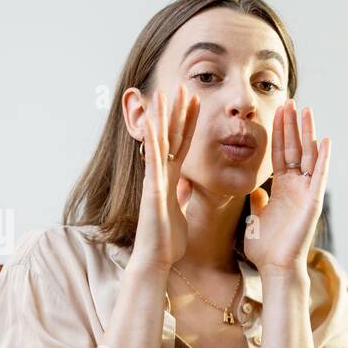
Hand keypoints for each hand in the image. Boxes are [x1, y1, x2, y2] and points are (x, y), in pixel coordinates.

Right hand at [130, 85, 198, 271]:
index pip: (183, 146)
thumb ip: (182, 195)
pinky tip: (153, 124)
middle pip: (172, 138)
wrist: (155, 260)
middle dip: (178, 113)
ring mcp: (154, 181)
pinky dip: (153, 143)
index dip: (189, 124)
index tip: (196, 103)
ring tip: (165, 95)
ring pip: (159, 144)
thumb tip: (186, 184)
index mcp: (171, 180)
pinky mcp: (151, 190)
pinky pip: (153, 162)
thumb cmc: (167, 242)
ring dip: (162, 119)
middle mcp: (161, 176)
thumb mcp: (180, 212)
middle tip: (185, 87)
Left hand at [244, 99, 330, 272]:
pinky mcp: (313, 202)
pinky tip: (325, 141)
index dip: (280, 132)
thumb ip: (258, 202)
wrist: (275, 267)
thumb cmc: (266, 248)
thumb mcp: (256, 219)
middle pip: (295, 149)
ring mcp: (306, 193)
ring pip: (308, 157)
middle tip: (291, 101)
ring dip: (308, 134)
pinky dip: (323, 159)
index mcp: (281, 189)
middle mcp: (296, 187)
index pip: (281, 154)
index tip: (279, 111)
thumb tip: (256, 189)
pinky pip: (319, 176)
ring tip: (307, 111)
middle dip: (292, 125)